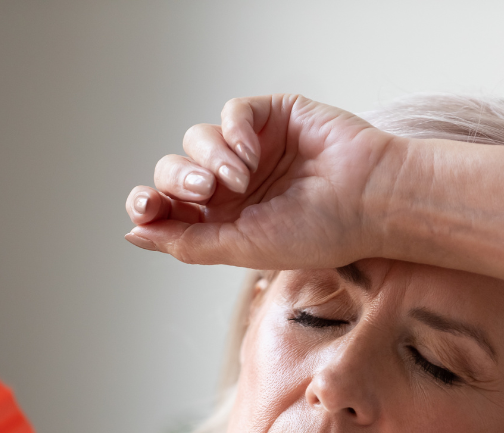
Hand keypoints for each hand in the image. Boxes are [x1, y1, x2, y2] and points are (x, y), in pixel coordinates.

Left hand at [125, 94, 397, 268]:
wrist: (370, 201)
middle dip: (179, 181)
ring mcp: (252, 148)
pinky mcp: (272, 116)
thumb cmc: (320, 232)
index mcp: (226, 220)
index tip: (145, 207)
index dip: (150, 203)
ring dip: (210, 158)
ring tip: (241, 178)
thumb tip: (134, 234)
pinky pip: (230, 114)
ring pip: (197, 139)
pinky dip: (233, 132)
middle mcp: (234, 184)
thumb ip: (187, 242)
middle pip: (176, 171)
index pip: (170, 206)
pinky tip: (252, 154)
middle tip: (205, 191)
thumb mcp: (243, 248)